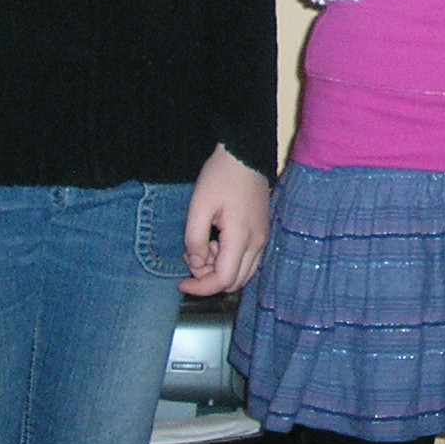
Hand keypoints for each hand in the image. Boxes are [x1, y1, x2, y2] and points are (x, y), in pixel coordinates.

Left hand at [180, 145, 270, 295]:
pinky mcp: (262, 233)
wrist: (245, 155)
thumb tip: (197, 264)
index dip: (200, 288)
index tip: (181, 283)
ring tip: (204, 246)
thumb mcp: (199, 207)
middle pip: (235, 282)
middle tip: (193, 257)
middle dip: (209, 279)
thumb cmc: (220, 177)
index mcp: (242, 238)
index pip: (223, 280)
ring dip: (220, 271)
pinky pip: (248, 261)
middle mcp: (258, 243)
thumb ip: (195, 240)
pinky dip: (230, 261)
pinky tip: (217, 241)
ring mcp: (263, 239)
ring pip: (243, 274)